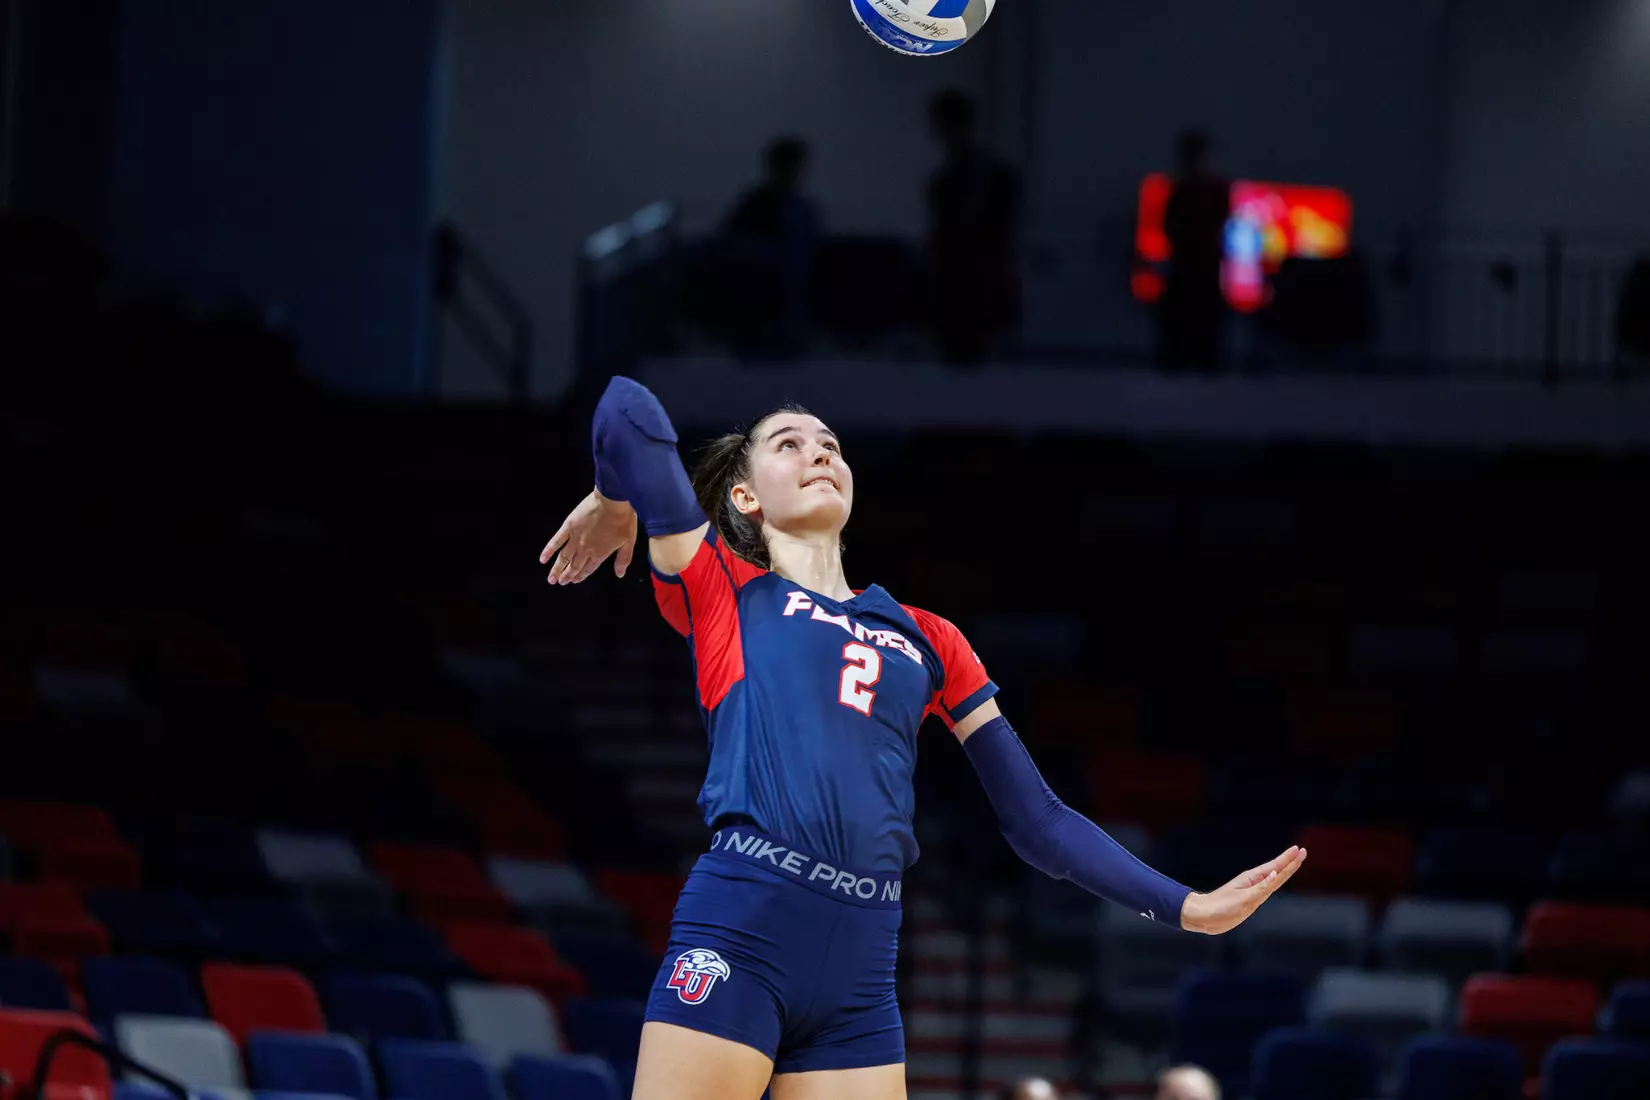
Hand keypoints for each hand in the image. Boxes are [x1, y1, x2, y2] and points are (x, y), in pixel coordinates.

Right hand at [539, 489, 637, 584]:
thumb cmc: (623, 520)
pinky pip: (556, 541)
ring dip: (557, 569)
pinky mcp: (568, 527)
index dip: (581, 576)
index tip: (575, 581)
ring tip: (551, 579)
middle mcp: (586, 549)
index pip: (589, 568)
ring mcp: (575, 538)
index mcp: (600, 553)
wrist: (612, 500)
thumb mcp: (629, 542)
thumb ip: (623, 560)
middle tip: (560, 583)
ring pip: (564, 557)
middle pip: (575, 565)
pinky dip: (549, 551)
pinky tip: (543, 559)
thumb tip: (620, 574)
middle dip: (567, 575)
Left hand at [1178, 845, 1305, 933]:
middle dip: (1290, 862)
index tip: (1299, 850)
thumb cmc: (1220, 907)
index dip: (1288, 860)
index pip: (1275, 867)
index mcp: (1252, 880)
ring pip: (1273, 879)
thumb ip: (1261, 887)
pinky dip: (1274, 883)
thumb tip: (1277, 873)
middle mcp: (1254, 883)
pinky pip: (1266, 889)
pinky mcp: (1249, 901)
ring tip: (1294, 863)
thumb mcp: (1242, 899)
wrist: (1203, 916)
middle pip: (1277, 871)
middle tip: (1303, 852)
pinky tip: (1277, 878)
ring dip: (1284, 870)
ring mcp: (1252, 892)